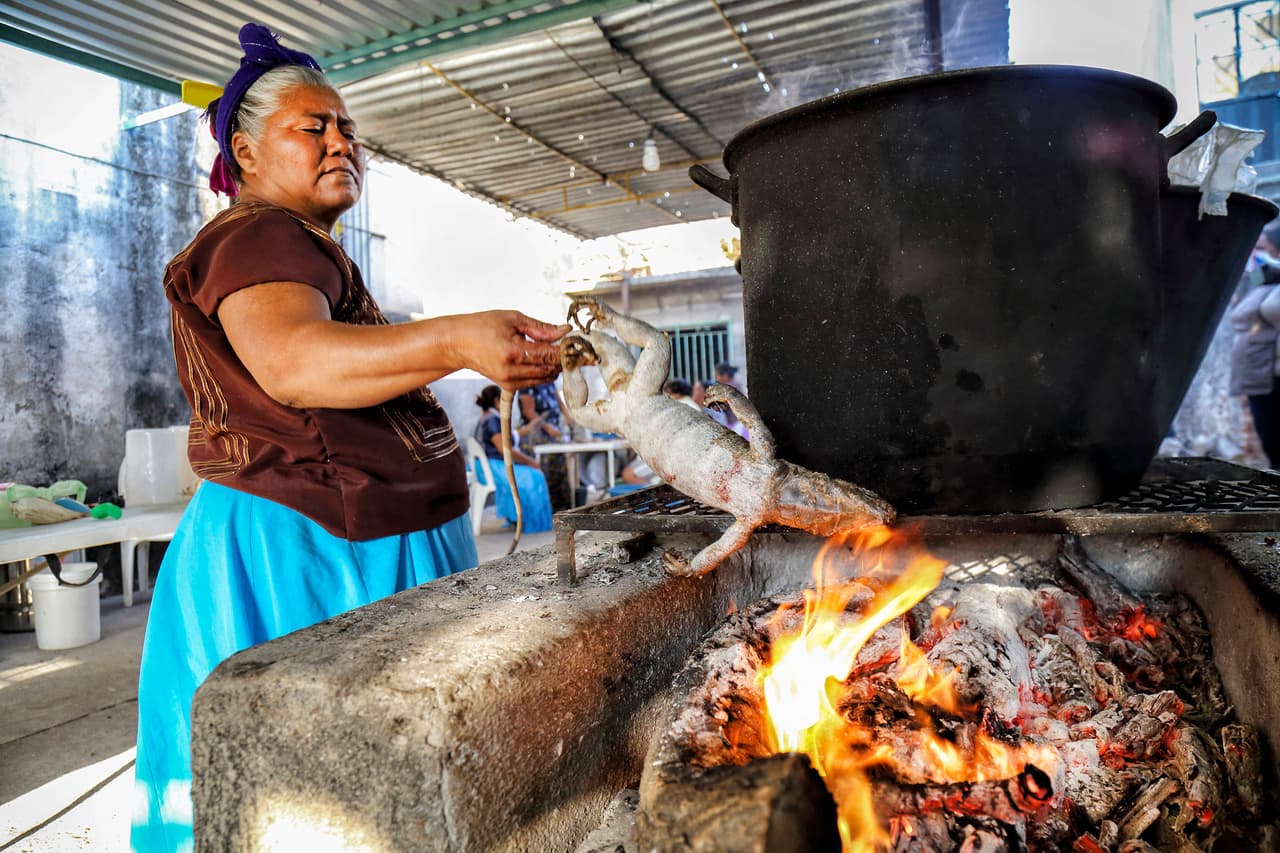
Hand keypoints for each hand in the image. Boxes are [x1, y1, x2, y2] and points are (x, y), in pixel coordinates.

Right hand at [445, 310, 568, 390]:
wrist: (459, 344)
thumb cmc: (483, 326)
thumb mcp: (513, 319)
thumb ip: (541, 328)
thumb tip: (564, 331)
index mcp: (512, 351)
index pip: (550, 355)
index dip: (567, 350)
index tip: (577, 345)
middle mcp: (511, 371)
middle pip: (550, 370)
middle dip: (563, 359)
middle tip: (568, 346)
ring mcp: (510, 381)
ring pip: (545, 379)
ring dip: (553, 366)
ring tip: (552, 350)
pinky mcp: (508, 386)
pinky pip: (535, 382)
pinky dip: (542, 371)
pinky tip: (540, 359)